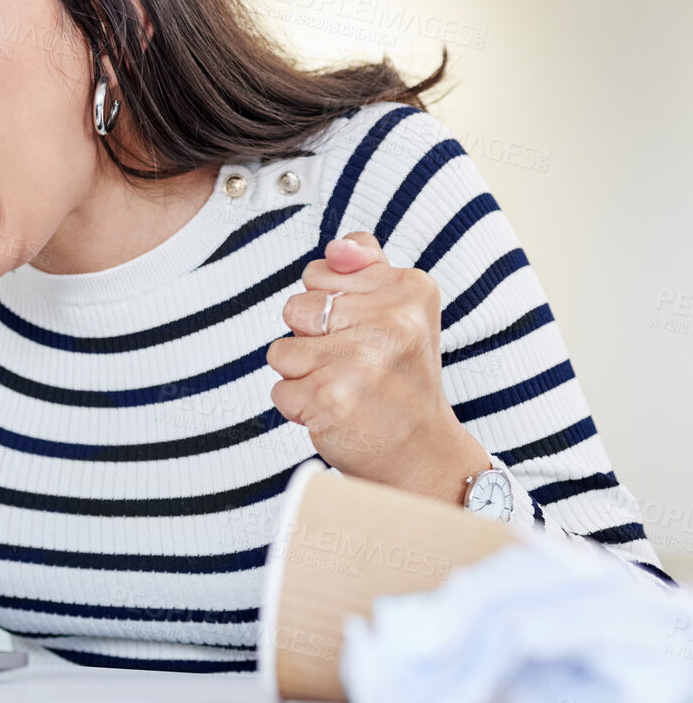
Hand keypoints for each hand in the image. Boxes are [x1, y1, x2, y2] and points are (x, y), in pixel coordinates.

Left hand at [266, 232, 489, 504]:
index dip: (328, 307)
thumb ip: (365, 265)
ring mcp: (361, 362)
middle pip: (295, 309)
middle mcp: (390, 323)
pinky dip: (298, 406)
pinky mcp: (332, 399)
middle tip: (354, 365)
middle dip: (311, 340)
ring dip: (302, 375)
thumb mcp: (402, 310)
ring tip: (344, 388)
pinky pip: (280, 390)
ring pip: (281, 350)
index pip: (319, 272)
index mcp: (408, 290)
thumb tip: (335, 249)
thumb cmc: (401, 378)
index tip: (365, 332)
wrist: (423, 452)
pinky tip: (335, 412)